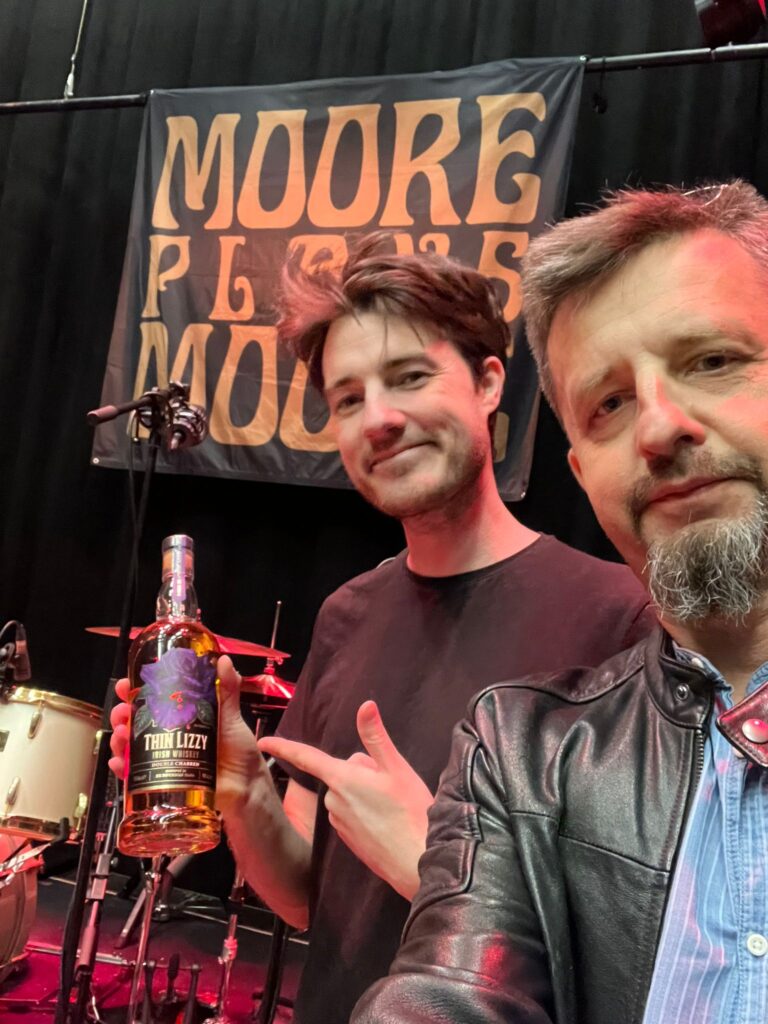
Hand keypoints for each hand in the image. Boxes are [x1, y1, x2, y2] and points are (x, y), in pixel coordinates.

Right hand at [109, 657, 269, 812]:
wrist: (246, 788)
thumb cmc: (240, 752)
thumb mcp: (231, 717)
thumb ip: (228, 690)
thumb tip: (224, 661)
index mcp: (183, 717)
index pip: (153, 700)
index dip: (136, 692)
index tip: (127, 685)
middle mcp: (170, 736)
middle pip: (136, 722)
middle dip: (122, 715)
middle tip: (122, 712)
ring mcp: (165, 758)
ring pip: (131, 746)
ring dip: (119, 739)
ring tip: (121, 735)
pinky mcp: (163, 780)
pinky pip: (135, 775)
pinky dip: (122, 768)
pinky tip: (119, 762)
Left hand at [258, 701, 433, 900]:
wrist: (418, 862)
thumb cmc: (410, 812)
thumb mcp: (396, 768)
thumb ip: (376, 736)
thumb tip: (365, 706)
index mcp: (342, 779)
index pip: (305, 757)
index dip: (283, 747)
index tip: (264, 741)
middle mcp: (333, 801)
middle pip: (342, 772)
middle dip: (362, 772)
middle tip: (391, 785)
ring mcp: (339, 823)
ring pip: (348, 793)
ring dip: (365, 793)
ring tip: (392, 806)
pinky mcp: (347, 840)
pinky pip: (351, 814)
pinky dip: (366, 812)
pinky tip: (386, 821)